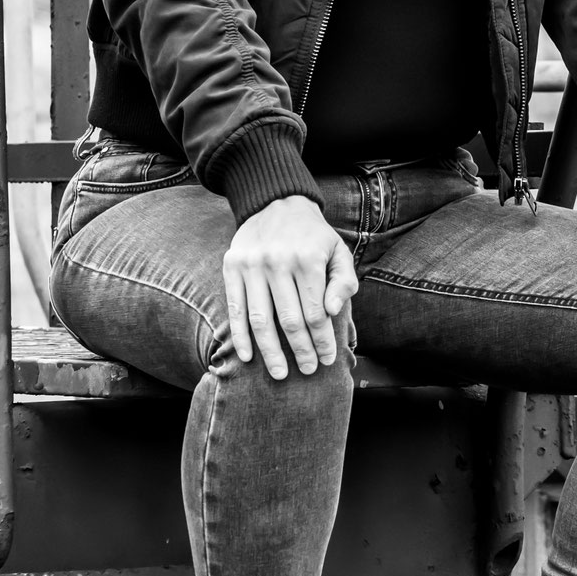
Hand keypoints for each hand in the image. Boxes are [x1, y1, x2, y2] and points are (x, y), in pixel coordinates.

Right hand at [223, 196, 357, 381]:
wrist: (276, 202)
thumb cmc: (313, 236)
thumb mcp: (338, 251)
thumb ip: (344, 281)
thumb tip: (333, 311)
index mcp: (308, 258)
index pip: (316, 312)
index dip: (323, 340)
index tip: (328, 358)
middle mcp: (279, 261)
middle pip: (290, 320)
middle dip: (301, 351)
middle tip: (309, 370)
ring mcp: (252, 265)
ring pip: (261, 320)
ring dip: (271, 352)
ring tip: (281, 373)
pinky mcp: (232, 267)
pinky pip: (235, 308)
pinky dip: (240, 336)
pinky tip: (248, 356)